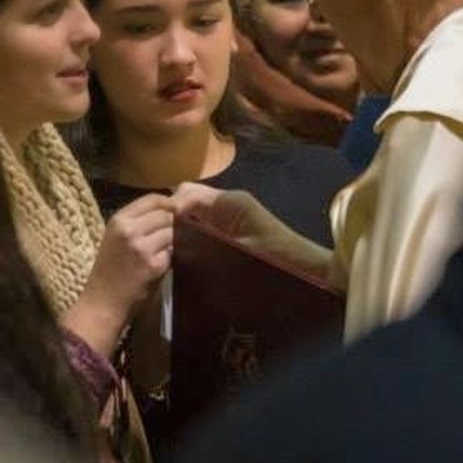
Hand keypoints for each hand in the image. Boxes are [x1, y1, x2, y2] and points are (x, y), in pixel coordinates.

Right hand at [63, 193, 173, 356]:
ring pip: (172, 232)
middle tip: (171, 234)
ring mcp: (142, 247)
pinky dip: (171, 257)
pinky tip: (161, 264)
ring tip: (164, 250)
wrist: (103, 302)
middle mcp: (129, 229)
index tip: (175, 210)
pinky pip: (172, 252)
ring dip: (174, 240)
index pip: (152, 199)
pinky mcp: (154, 264)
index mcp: (118, 220)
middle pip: (166, 214)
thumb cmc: (109, 270)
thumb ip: (137, 221)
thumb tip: (167, 209)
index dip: (168, 202)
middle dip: (173, 223)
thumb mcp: (115, 237)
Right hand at [172, 183, 336, 283]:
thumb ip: (207, 242)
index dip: (171, 209)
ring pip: (194, 210)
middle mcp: (228, 202)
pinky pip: (203, 221)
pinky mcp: (230, 227)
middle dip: (172, 215)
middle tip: (159, 240)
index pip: (188, 193)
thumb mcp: (240, 253)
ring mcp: (229, 214)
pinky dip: (190, 230)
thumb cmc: (277, 259)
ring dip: (180, 224)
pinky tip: (184, 250)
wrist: (305, 268)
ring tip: (167, 246)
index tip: (157, 232)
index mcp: (230, 202)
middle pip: (188, 197)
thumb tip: (175, 240)